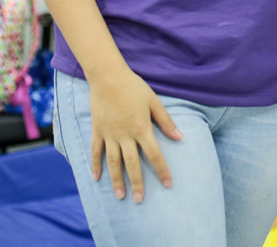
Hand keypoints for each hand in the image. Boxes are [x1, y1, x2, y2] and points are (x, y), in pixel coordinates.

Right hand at [87, 68, 182, 202]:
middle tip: (140, 200)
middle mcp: (124, 135)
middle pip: (132, 164)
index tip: (168, 184)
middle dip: (137, 183)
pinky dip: (95, 165)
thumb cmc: (134, 87)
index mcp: (141, 128)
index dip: (162, 170)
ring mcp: (109, 134)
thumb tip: (180, 137)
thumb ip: (166, 121)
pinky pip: (96, 151)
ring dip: (116, 180)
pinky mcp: (97, 131)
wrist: (108, 76)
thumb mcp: (154, 102)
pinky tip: (96, 178)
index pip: (154, 154)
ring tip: (120, 196)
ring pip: (113, 162)